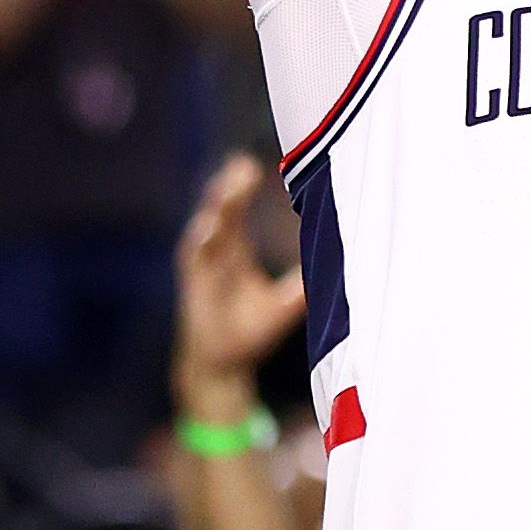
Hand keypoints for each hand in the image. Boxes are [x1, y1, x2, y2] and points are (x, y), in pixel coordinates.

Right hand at [174, 154, 306, 419]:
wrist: (223, 364)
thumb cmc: (251, 332)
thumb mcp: (282, 306)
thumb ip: (301, 287)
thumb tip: (337, 270)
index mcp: (233, 251)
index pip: (236, 209)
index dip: (241, 187)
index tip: (254, 165)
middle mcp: (215, 253)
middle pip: (221, 210)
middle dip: (230, 186)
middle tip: (244, 165)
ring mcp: (202, 267)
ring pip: (207, 227)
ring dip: (217, 208)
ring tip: (230, 188)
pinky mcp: (193, 286)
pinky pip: (194, 259)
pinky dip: (201, 242)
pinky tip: (211, 228)